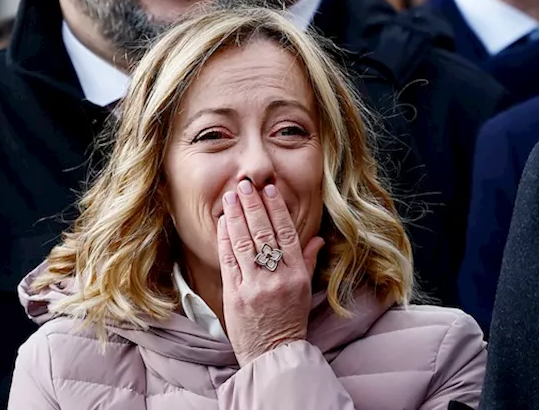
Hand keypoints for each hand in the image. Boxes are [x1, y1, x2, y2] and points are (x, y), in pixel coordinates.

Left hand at [218, 179, 324, 366]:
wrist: (272, 354)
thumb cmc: (290, 321)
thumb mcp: (304, 291)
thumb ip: (308, 262)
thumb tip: (316, 239)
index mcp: (297, 274)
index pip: (287, 234)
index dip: (277, 210)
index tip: (269, 191)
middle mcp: (277, 277)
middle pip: (264, 234)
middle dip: (253, 206)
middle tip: (245, 185)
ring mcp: (255, 286)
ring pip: (244, 244)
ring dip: (235, 217)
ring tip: (230, 198)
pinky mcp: (235, 295)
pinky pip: (229, 262)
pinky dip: (225, 240)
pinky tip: (222, 224)